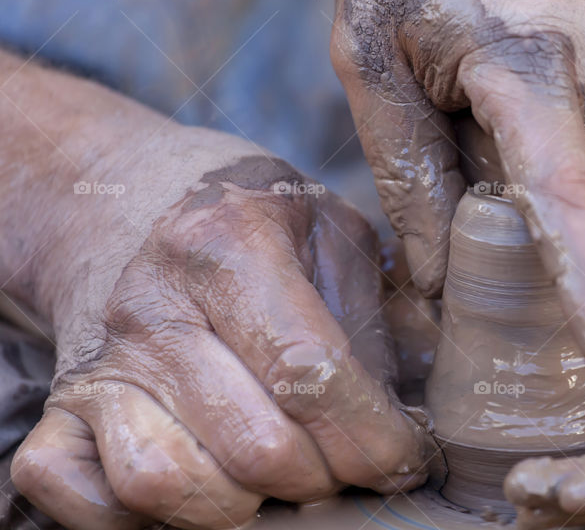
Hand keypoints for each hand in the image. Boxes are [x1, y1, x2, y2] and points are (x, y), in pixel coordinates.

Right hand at [11, 125, 433, 529]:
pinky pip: (90, 503)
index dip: (373, 436)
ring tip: (284, 478)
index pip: (309, 371)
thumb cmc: (258, 224)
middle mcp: (152, 307)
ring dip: (245, 507)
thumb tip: (404, 428)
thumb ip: (372, 325)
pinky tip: (210, 482)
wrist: (141, 203)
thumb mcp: (333, 238)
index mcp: (227, 244)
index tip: (405, 460)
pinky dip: (154, 521)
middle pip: (254, 445)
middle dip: (324, 479)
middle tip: (348, 466)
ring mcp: (99, 363)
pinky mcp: (61, 411)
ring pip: (167, 484)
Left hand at [331, 0, 584, 383]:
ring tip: (472, 68)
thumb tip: (442, 281)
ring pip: (561, 165)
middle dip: (487, 188)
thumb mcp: (370, 58)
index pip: (565, 197)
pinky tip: (506, 68)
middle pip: (543, 194)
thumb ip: (409, 176)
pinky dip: (537, 128)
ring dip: (507, 148)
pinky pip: (581, 135)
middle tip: (438, 108)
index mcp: (532, 63)